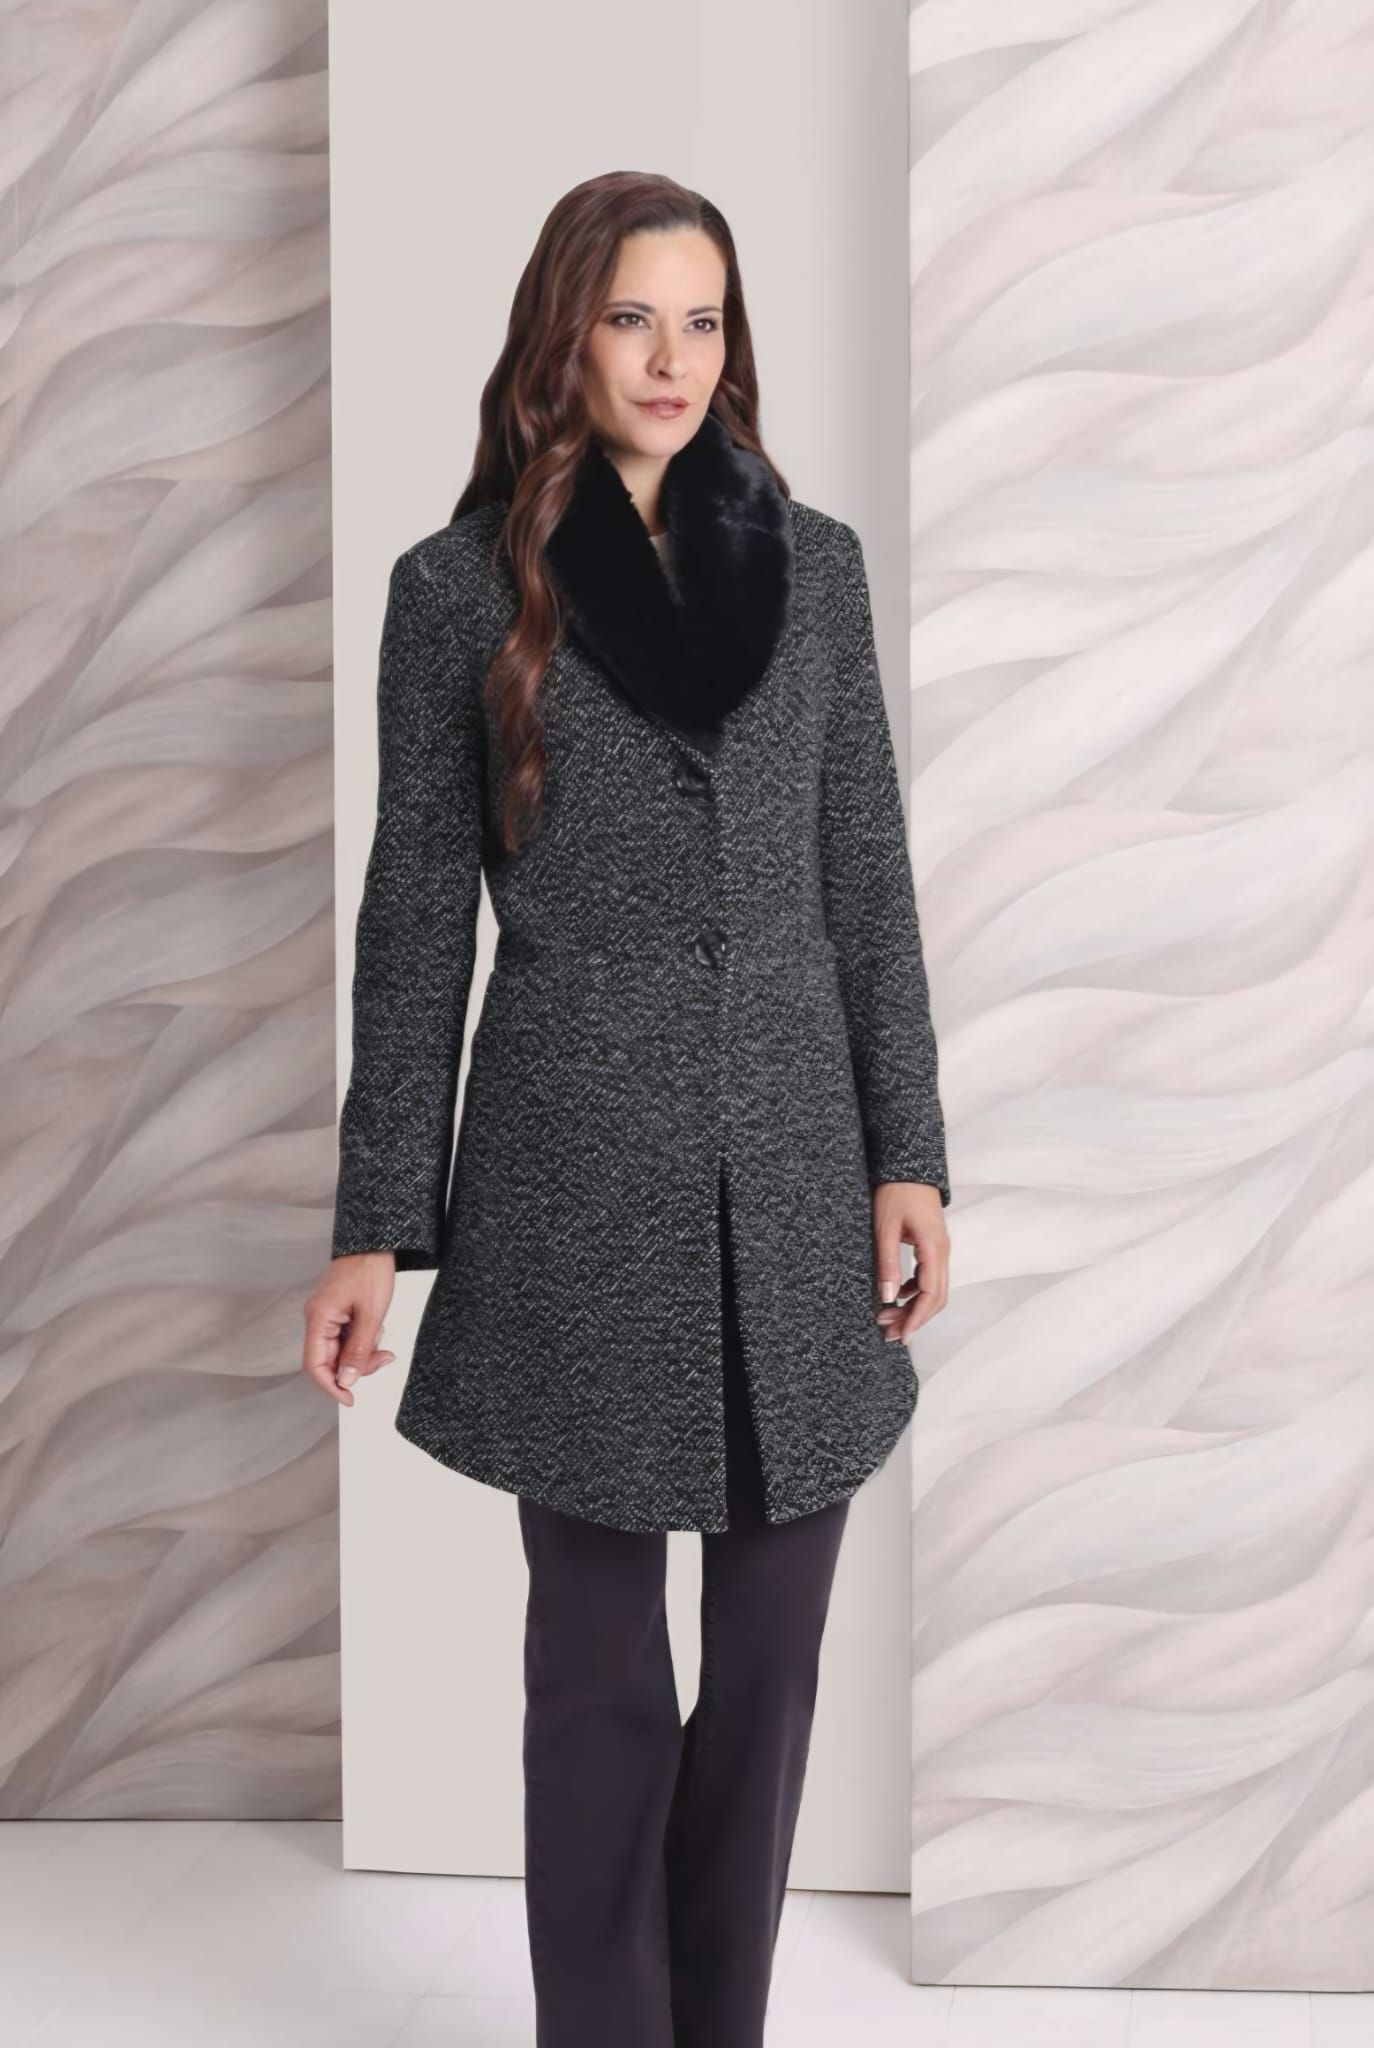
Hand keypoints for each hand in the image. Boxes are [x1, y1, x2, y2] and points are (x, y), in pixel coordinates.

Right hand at [301, 1252, 397, 1405]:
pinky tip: (376, 1327)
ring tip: (382, 1339)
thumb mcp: (371, 1316)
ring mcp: (325, 1315)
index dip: (330, 1386)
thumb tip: (346, 1380)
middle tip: (382, 1359)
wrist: (375, 1243)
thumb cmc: (370, 1271)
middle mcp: (317, 1318)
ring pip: (339, 1349)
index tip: (349, 1398)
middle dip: (356, 1366)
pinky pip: (345, 1337)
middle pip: (329, 1359)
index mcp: (318, 1318)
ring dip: (362, 1353)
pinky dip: (362, 1340)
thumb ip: (358, 1351)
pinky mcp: (336, 1311)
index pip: (314, 1365)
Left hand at [871, 1182, 948, 1342]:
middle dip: (914, 1319)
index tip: (902, 1336)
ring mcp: (940, 1250)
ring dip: (913, 1307)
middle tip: (889, 1334)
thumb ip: (888, 1264)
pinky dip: (913, 1292)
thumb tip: (889, 1298)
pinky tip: (896, 1297)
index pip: (930, 1294)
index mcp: (934, 1249)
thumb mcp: (885, 1228)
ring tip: (888, 1319)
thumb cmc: (897, 1192)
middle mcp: (943, 1253)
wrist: (909, 1167)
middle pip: (935, 1297)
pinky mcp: (932, 1248)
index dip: (917, 1319)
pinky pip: (928, 1278)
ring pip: (933, 1289)